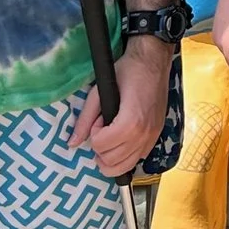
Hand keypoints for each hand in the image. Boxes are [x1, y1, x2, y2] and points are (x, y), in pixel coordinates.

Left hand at [71, 35, 170, 176]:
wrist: (153, 61)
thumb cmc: (127, 71)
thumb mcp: (99, 91)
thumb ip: (85, 119)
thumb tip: (72, 143)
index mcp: (130, 123)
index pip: (101, 146)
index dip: (94, 134)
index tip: (99, 119)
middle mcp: (144, 134)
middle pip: (112, 162)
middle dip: (101, 148)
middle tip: (102, 129)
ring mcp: (152, 137)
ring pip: (126, 167)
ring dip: (112, 157)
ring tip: (110, 137)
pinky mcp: (157, 136)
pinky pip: (138, 159)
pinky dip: (126, 156)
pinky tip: (123, 139)